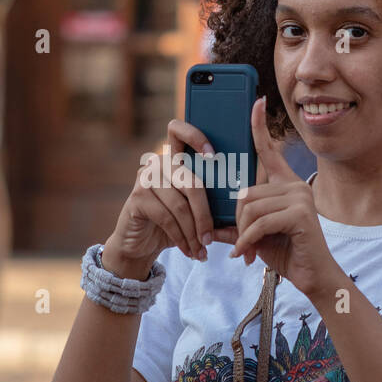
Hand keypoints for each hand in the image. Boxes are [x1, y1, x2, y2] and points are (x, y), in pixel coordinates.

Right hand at [104, 118, 214, 278]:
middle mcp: (159, 163)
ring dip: (193, 233)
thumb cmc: (173, 225)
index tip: (213, 155)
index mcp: (176, 159)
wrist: (139, 243)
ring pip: (180, 205)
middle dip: (205, 216)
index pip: (178, 130)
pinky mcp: (137, 196)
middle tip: (210, 239)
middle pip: (191, 183)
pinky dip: (181, 238)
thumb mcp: (197, 219)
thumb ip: (218, 216)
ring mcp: (146, 177)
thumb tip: (244, 223)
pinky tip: (188, 250)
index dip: (195, 135)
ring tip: (201, 251)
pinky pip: (166, 217)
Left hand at [212, 97, 339, 298]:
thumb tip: (210, 226)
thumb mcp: (256, 237)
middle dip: (239, 222)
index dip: (260, 126)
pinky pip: (260, 223)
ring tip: (247, 251)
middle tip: (243, 244)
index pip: (269, 150)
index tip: (255, 102)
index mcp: (285, 184)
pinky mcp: (301, 214)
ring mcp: (300, 197)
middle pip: (247, 193)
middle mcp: (295, 185)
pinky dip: (248, 242)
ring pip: (251, 208)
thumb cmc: (287, 253)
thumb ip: (236, 227)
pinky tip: (246, 256)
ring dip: (243, 234)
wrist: (314, 277)